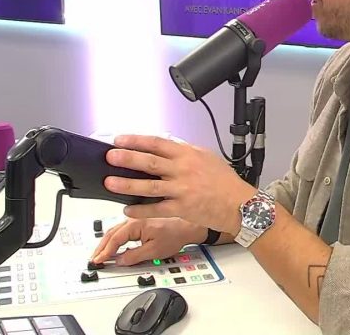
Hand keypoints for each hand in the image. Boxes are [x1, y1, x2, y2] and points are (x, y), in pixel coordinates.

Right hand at [90, 217, 204, 265]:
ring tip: (99, 254)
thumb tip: (120, 261)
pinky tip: (111, 246)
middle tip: (94, 259)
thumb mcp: (154, 251)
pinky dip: (113, 239)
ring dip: (106, 243)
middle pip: (111, 233)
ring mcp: (136, 220)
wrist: (187, 227)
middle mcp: (134, 219)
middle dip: (101, 247)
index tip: (98, 261)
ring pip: (115, 231)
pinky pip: (121, 230)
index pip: (115, 239)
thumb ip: (134, 256)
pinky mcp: (139, 222)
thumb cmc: (175, 235)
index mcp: (136, 224)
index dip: (105, 252)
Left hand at [104, 134, 256, 234]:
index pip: (157, 143)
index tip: (120, 140)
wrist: (240, 204)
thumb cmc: (225, 182)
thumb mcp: (207, 157)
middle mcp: (183, 170)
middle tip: (110, 157)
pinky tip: (127, 208)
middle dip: (127, 158)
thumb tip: (165, 149)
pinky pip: (156, 209)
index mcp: (188, 155)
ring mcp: (181, 190)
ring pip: (149, 186)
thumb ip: (185, 153)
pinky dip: (140, 209)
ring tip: (110, 182)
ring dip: (127, 184)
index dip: (136, 141)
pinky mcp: (182, 209)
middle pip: (150, 162)